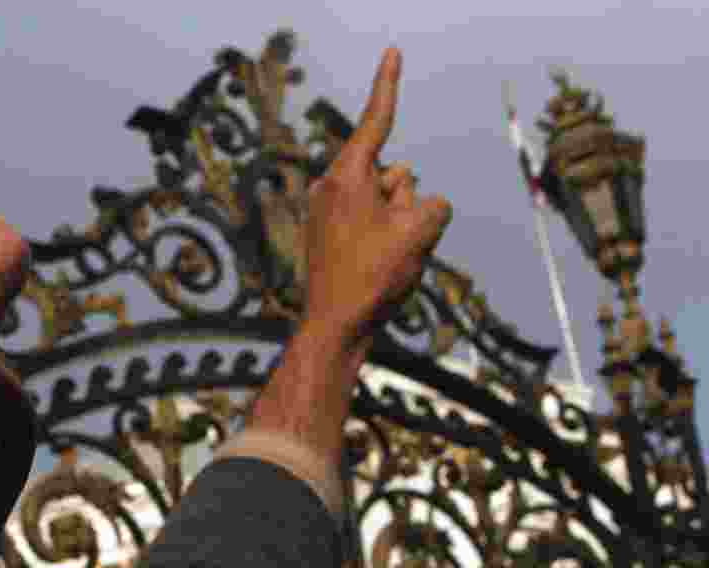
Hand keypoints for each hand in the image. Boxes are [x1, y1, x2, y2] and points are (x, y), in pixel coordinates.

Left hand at [303, 47, 451, 351]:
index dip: (388, 84)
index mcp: (346, 176)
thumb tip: (416, 200)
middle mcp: (330, 187)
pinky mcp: (326, 234)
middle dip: (406, 201)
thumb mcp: (420, 232)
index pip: (376, 120)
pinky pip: (370, 223)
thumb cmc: (371, 278)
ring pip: (385, 203)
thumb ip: (430, 203)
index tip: (392, 51)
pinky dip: (382, 239)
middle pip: (393, 176)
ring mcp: (326, 211)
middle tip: (391, 245)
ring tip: (382, 262)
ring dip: (397, 224)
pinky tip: (374, 270)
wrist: (334, 327)